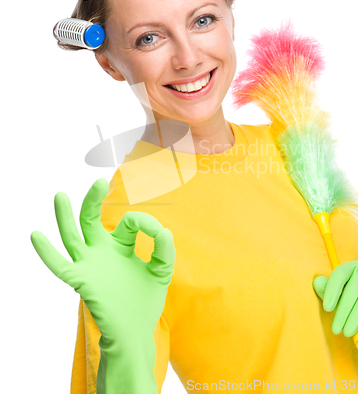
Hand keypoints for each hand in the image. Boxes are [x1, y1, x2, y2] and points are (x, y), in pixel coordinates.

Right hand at [31, 178, 174, 343]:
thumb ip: (164, 249)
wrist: (136, 330)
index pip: (128, 222)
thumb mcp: (161, 270)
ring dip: (65, 216)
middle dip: (93, 200)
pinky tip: (36, 236)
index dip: (144, 222)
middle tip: (99, 182)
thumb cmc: (145, 300)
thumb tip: (161, 229)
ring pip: (72, 235)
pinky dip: (47, 252)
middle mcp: (101, 250)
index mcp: (120, 245)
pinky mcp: (82, 280)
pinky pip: (60, 265)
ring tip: (60, 196)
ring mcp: (89, 264)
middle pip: (90, 219)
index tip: (156, 233)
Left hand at [312, 260, 357, 339]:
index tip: (326, 309)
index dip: (332, 291)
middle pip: (353, 290)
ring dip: (356, 318)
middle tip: (336, 329)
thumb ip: (327, 287)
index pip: (340, 274)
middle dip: (343, 311)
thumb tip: (316, 283)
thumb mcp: (340, 289)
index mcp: (350, 266)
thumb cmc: (354, 293)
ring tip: (347, 333)